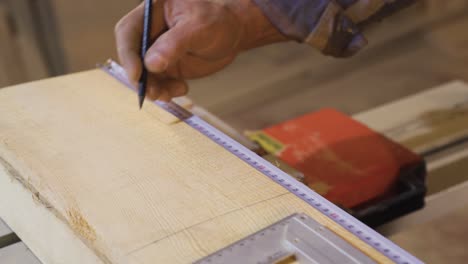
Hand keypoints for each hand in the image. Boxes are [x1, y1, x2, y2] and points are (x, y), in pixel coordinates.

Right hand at [115, 0, 286, 100]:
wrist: (233, 34)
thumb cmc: (218, 22)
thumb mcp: (199, 27)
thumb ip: (174, 44)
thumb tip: (151, 64)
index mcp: (151, 13)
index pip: (128, 32)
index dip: (128, 55)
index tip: (137, 75)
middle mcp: (149, 32)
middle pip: (133, 57)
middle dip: (141, 78)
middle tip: (153, 93)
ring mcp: (157, 51)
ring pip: (144, 74)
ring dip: (153, 88)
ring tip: (170, 94)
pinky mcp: (166, 67)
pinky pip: (158, 83)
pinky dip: (166, 91)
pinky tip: (182, 89)